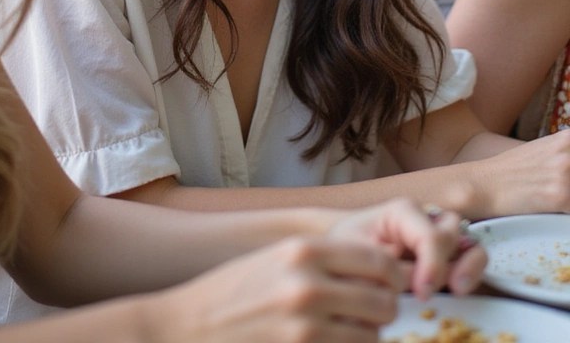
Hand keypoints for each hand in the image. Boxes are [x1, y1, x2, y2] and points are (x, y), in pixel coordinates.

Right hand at [160, 233, 408, 342]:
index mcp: (304, 250)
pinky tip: (329, 342)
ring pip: (372, 336)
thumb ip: (327, 262)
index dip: (393, 275)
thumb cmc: (237, 290)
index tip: (390, 284)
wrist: (189, 326)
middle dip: (384, 309)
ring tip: (345, 329)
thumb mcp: (279, 258)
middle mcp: (309, 285)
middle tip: (371, 312)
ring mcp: (306, 326)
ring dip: (366, 335)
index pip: (379, 260)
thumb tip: (380, 273)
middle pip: (384, 301)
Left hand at [326, 198, 486, 299]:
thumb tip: (416, 283)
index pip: (429, 234)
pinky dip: (470, 274)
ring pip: (469, 243)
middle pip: (453, 232)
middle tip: (447, 289)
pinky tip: (457, 291)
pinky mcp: (444, 256)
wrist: (341, 251)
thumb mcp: (357, 255)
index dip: (432, 264)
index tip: (422, 293)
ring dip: (470, 266)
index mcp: (402, 212)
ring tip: (458, 290)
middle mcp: (424, 219)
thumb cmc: (346, 248)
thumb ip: (389, 268)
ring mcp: (437, 236)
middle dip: (453, 262)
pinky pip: (469, 260)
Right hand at [480, 130, 569, 214]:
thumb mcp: (540, 150)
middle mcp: (566, 154)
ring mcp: (564, 174)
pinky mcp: (560, 197)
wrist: (483, 184)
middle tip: (562, 191)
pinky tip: (555, 212)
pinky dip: (568, 214)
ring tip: (556, 200)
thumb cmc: (509, 170)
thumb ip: (563, 154)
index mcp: (564, 140)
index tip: (569, 175)